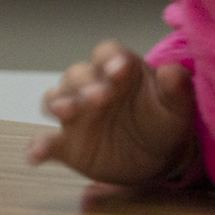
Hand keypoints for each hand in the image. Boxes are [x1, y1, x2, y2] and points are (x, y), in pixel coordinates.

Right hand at [27, 40, 197, 184]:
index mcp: (119, 71)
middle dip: (84, 83)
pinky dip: (40, 146)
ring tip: (65, 112)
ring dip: (57, 103)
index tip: (120, 68)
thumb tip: (172, 71)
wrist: (158, 160)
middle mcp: (91, 86)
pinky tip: (37, 154)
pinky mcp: (68, 143)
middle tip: (99, 97)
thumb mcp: (177, 108)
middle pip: (77, 74)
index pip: (107, 53)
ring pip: (56, 99)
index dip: (110, 58)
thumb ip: (176, 89)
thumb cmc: (164, 123)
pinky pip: (49, 141)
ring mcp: (77, 114)